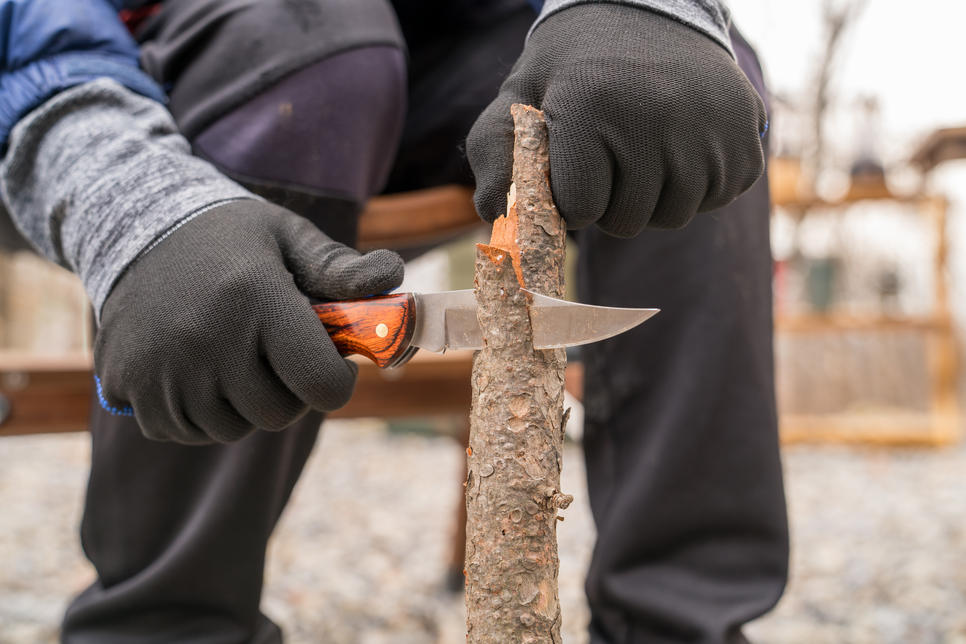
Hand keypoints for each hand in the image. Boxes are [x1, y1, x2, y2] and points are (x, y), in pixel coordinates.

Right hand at [94, 200, 403, 443]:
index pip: (320, 383)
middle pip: (278, 414)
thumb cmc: (230, 238)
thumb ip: (339, 267)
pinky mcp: (126, 384)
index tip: (332, 363)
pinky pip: (182, 431)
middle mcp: (206, 339)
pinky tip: (197, 370)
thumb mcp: (288, 237)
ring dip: (243, 405)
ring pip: (231, 429)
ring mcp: (161, 367)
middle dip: (290, 391)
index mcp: (255, 299)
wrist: (135, 227)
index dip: (336, 381)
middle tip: (277, 355)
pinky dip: (197, 414)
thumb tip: (394, 274)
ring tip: (235, 358)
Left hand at [467, 4, 767, 237]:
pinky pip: (716, 197)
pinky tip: (680, 145)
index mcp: (590, 105)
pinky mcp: (747, 131)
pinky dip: (696, 185)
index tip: (572, 165)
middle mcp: (655, 115)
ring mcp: (709, 125)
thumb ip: (494, 152)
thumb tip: (494, 215)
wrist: (647, 7)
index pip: (580, 209)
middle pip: (626, 220)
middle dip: (609, 201)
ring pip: (672, 216)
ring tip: (642, 150)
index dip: (570, 197)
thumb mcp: (521, 95)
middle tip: (608, 157)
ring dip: (652, 197)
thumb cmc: (574, 65)